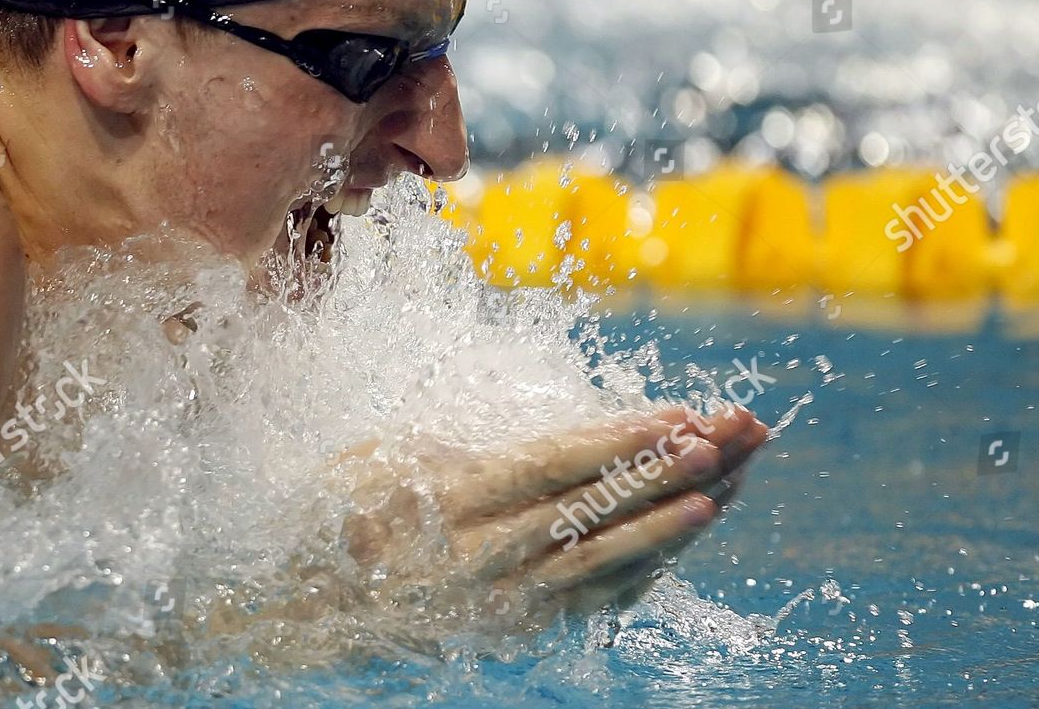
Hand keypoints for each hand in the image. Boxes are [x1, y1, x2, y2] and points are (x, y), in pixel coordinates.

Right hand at [339, 405, 768, 622]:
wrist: (315, 608)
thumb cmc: (345, 517)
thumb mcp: (379, 461)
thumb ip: (457, 447)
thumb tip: (530, 434)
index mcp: (455, 502)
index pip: (553, 464)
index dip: (617, 440)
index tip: (673, 415)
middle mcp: (488, 555)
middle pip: (592, 508)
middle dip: (661, 472)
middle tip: (722, 439)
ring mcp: (509, 597)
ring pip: (604, 557)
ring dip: (667, 522)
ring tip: (722, 489)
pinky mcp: (523, 623)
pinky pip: (596, 594)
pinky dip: (644, 563)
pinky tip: (683, 536)